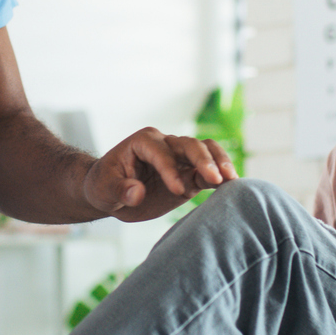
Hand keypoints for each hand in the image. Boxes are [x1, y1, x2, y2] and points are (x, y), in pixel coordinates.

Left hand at [81, 129, 237, 221]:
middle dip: (204, 160)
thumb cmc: (103, 186)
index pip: (162, 152)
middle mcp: (165, 145)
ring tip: (231, 179)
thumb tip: (136, 193)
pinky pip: (208, 173)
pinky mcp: (189, 176)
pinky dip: (220, 177)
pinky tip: (232, 187)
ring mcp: (179, 160)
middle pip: (190, 145)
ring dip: (220, 163)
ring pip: (206, 152)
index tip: (178, 190)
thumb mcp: (104, 189)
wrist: (110, 193)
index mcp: (144, 141)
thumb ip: (119, 190)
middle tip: (216, 179)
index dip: (171, 169)